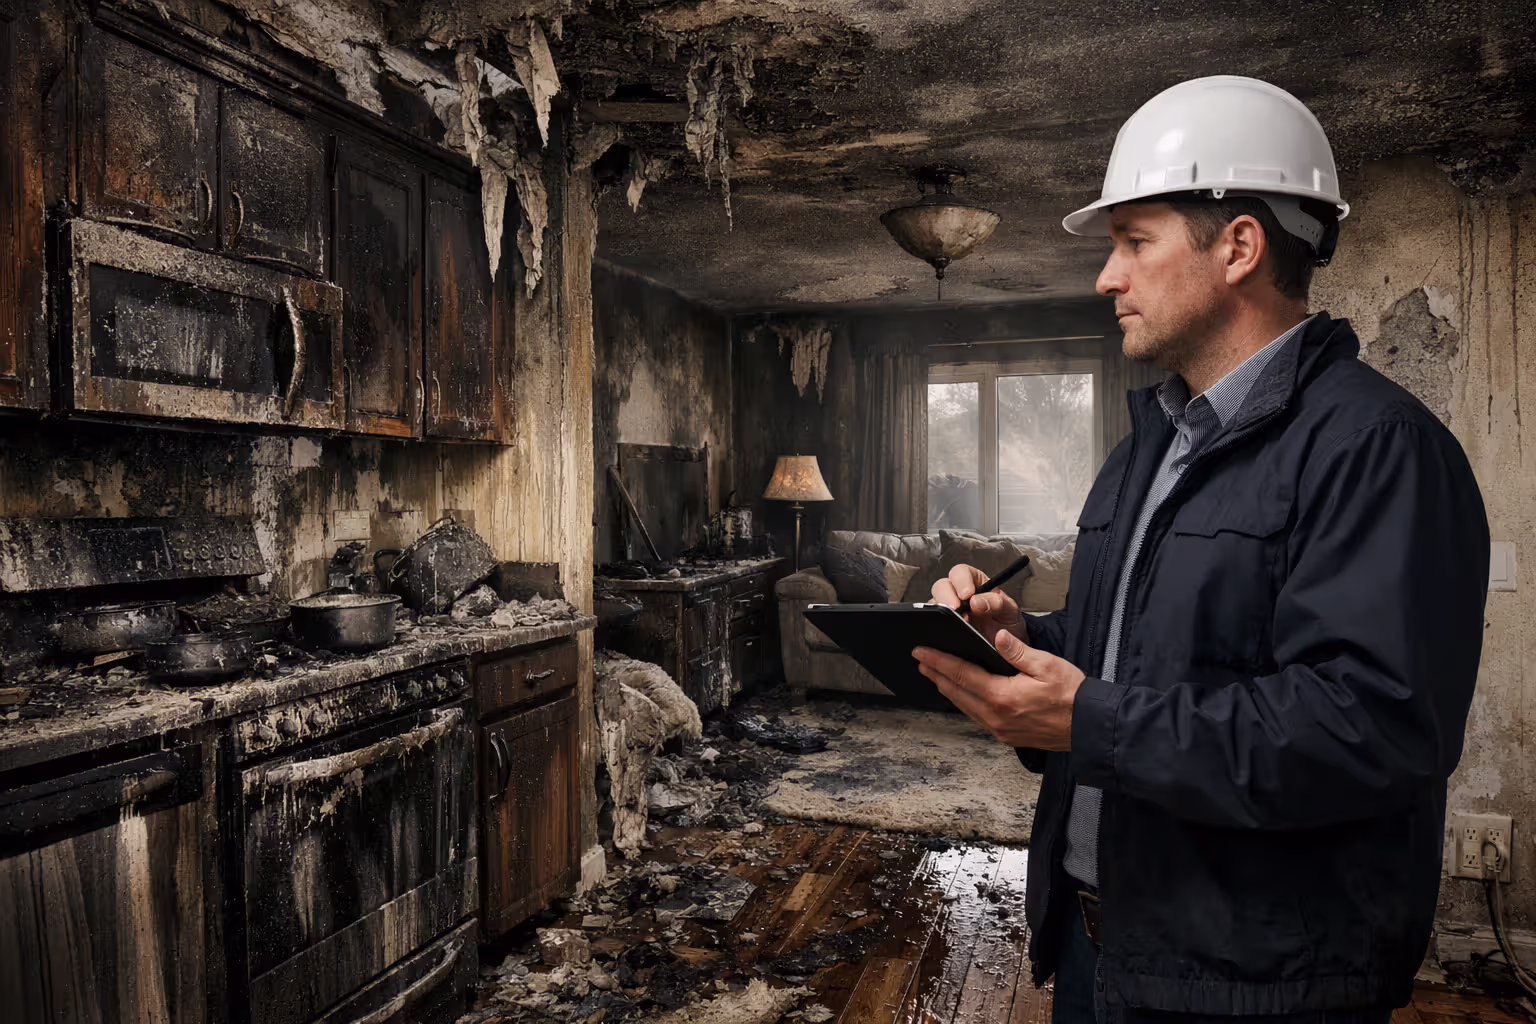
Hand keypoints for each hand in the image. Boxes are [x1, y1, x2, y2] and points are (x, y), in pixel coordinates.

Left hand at [912, 630, 1085, 750]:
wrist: (1088, 726)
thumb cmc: (1072, 695)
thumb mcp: (1046, 665)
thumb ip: (1016, 651)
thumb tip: (995, 636)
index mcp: (1002, 696)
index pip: (960, 674)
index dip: (938, 661)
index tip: (921, 652)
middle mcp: (996, 716)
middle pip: (956, 692)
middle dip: (936, 674)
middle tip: (920, 661)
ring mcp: (1000, 728)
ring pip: (964, 706)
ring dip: (947, 689)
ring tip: (935, 675)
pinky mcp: (1007, 735)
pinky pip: (977, 717)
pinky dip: (964, 702)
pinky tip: (962, 695)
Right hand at [930, 563, 1025, 645]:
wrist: (1008, 648)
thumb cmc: (1007, 624)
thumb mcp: (1009, 611)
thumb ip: (997, 602)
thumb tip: (977, 600)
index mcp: (975, 583)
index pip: (961, 572)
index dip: (961, 580)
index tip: (967, 594)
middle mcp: (959, 595)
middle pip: (942, 585)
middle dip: (947, 596)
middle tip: (956, 609)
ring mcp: (950, 611)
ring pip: (935, 604)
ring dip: (943, 612)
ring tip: (958, 623)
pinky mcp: (944, 626)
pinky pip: (934, 622)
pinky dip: (939, 626)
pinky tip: (951, 631)